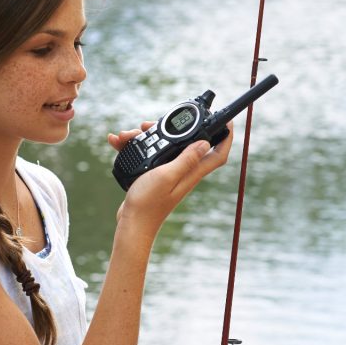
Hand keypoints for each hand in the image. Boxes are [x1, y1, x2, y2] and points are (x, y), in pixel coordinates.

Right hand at [107, 120, 232, 230]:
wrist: (132, 223)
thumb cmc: (149, 203)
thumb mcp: (167, 176)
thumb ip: (186, 159)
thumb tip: (205, 142)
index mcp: (192, 172)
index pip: (218, 154)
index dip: (227, 138)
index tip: (227, 122)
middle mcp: (184, 171)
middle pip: (188, 142)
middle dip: (173, 128)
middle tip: (153, 122)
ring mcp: (170, 172)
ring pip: (164, 145)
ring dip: (146, 136)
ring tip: (128, 134)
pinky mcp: (155, 174)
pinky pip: (148, 153)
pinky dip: (134, 146)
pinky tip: (117, 142)